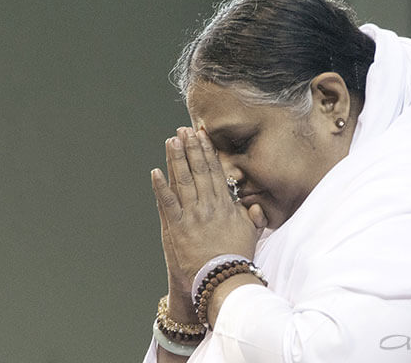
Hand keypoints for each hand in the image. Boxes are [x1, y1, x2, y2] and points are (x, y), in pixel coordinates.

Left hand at [151, 127, 265, 289]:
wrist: (222, 278)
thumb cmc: (237, 258)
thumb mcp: (252, 234)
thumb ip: (253, 217)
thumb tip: (255, 206)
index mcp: (225, 205)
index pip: (215, 172)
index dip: (207, 152)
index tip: (202, 136)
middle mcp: (209, 205)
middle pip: (198, 170)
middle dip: (191, 148)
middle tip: (184, 131)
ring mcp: (192, 215)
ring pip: (183, 181)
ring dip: (176, 159)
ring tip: (171, 141)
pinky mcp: (177, 227)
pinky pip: (167, 203)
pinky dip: (160, 187)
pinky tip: (155, 171)